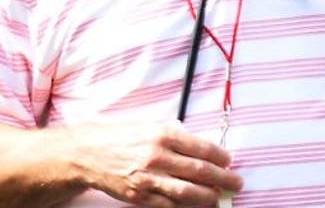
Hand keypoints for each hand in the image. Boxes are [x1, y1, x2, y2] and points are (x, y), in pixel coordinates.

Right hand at [68, 122, 242, 206]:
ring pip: (188, 192)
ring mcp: (149, 179)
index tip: (229, 161)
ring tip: (219, 197)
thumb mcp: (147, 125)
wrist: (88, 153)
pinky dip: (185, 207)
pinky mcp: (140, 196)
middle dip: (223, 178)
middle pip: (200, 171)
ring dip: (208, 196)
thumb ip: (172, 133)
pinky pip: (168, 205)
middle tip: (236, 182)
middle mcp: (158, 156)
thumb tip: (198, 144)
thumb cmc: (119, 136)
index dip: (220, 156)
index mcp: (162, 134)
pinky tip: (196, 205)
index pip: (201, 148)